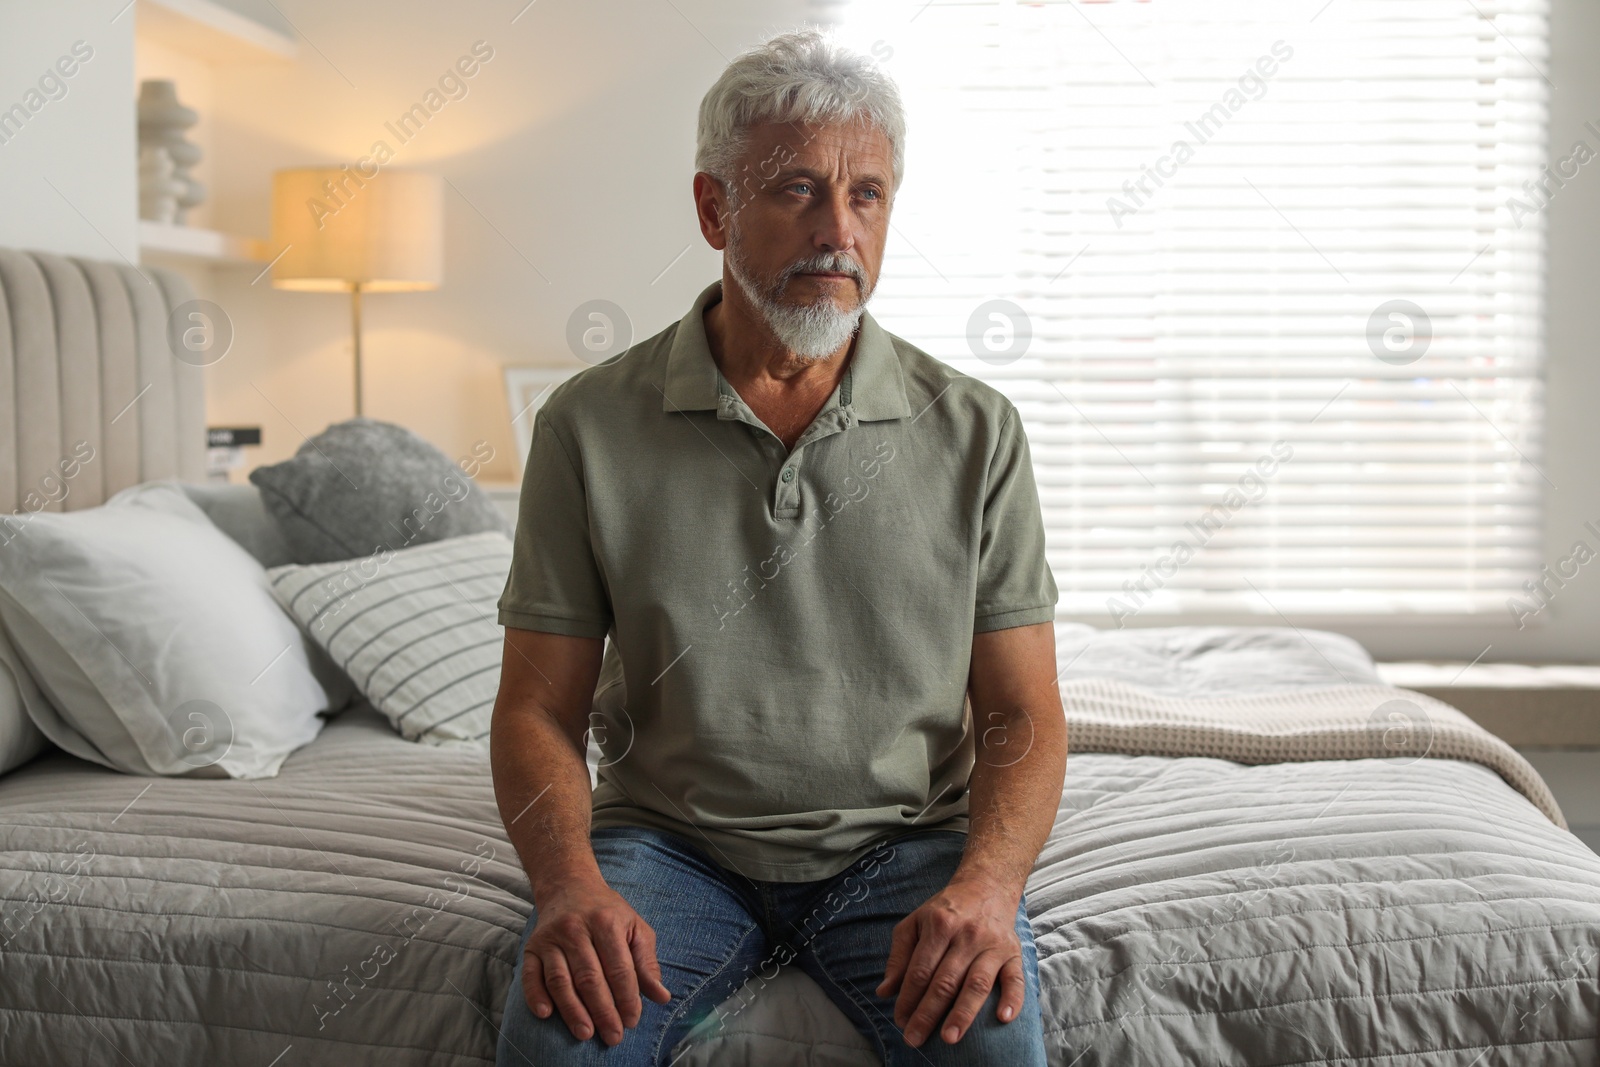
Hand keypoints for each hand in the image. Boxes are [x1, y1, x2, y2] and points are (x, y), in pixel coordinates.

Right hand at [522, 877, 671, 1044]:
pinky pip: (530, 975)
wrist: (570, 886)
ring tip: (586, 1033)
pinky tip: (546, 1014)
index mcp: (606, 922)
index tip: (632, 1021)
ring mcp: (551, 938)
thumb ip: (647, 963)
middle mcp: (575, 928)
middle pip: (589, 977)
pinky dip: (536, 996)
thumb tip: (661, 997)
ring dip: (572, 1010)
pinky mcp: (531, 947)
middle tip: (613, 1036)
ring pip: (560, 980)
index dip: (627, 997)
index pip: (618, 968)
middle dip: (603, 1011)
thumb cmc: (608, 912)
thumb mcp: (635, 928)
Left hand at [875, 876, 1024, 1046]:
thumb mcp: (915, 922)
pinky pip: (1016, 978)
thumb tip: (885, 991)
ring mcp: (992, 944)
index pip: (920, 969)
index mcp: (940, 925)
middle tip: (914, 1038)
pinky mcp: (1013, 952)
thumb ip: (899, 956)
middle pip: (945, 980)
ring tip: (949, 1038)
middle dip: (928, 1013)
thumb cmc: (945, 910)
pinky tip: (1003, 1019)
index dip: (908, 998)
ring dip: (963, 1013)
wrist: (986, 885)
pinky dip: (1012, 999)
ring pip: (977, 983)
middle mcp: (967, 935)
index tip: (900, 1020)